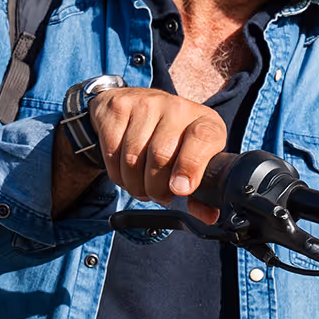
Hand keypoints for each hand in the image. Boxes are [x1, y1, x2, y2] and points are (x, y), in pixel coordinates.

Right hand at [92, 88, 228, 224]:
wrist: (137, 102)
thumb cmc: (174, 140)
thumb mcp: (197, 159)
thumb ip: (202, 191)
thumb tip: (207, 216)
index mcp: (205, 122)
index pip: (202, 139)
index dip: (190, 167)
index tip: (179, 189)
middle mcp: (176, 108)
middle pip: (161, 156)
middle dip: (156, 188)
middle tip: (158, 195)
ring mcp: (145, 104)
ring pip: (133, 158)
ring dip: (135, 184)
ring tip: (142, 186)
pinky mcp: (117, 108)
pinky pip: (112, 153)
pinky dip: (117, 174)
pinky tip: (126, 173)